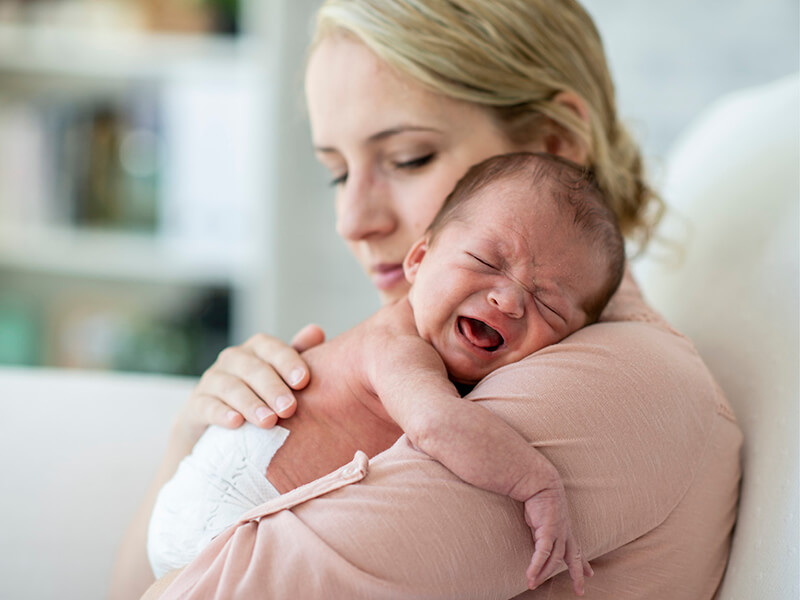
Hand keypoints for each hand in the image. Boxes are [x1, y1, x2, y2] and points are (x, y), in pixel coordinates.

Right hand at [173, 324, 324, 444]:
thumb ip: (298, 356)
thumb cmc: (261, 395)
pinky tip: (236, 423)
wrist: (217, 425)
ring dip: (251, 403)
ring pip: (230, 387)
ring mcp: (212, 380)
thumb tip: (316, 330)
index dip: (288, 362)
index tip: (303, 381)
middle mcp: (233, 359)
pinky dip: (221, 413)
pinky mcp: (196, 405)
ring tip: (268, 422)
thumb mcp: (282, 376)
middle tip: (289, 409)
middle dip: (273, 388)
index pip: (272, 348)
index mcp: (257, 349)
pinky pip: (207, 405)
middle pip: (253, 368)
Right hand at [523, 481, 592, 594]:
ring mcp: (558, 532)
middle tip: (580, 591)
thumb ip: (542, 527)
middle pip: (573, 558)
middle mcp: (565, 532)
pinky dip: (535, 567)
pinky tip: (530, 576)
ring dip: (543, 574)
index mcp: (565, 528)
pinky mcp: (547, 531)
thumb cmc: (539, 493)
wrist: (539, 481)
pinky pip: (542, 554)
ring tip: (533, 585)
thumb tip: (538, 534)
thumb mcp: (543, 514)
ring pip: (554, 560)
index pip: (576, 549)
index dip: (583, 563)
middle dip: (577, 575)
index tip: (590, 573)